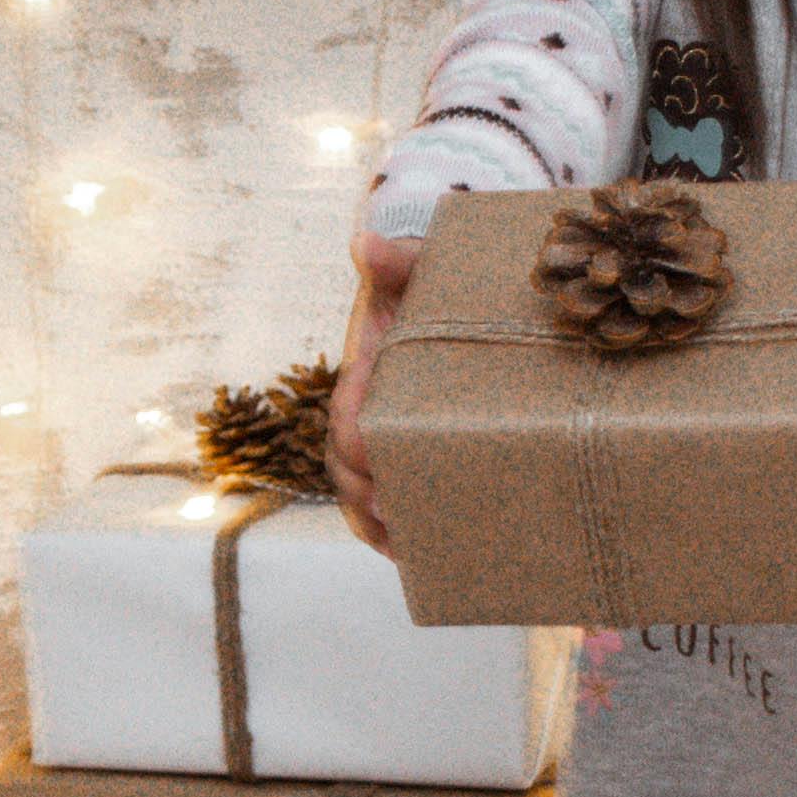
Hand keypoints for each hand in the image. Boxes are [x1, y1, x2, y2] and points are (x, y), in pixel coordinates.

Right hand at [326, 229, 423, 549]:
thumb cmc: (429, 280)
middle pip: (348, 468)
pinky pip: (395, 498)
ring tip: (403, 549)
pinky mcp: (414, 451)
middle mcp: (371, 410)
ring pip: (366, 492)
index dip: (351, 440)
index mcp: (366, 371)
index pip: (346, 414)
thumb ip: (397, 259)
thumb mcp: (417, 266)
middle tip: (391, 517)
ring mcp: (391, 435)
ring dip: (377, 524)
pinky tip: (418, 555)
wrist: (450, 293)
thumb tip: (367, 242)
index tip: (366, 456)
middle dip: (362, 498)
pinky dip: (399, 530)